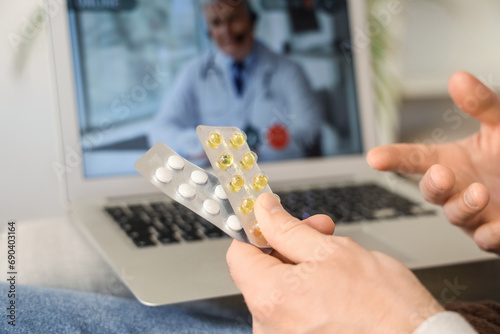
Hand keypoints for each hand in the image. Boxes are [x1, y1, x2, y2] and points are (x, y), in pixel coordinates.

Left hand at [227, 193, 442, 333]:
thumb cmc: (384, 308)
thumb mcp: (332, 251)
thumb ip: (288, 229)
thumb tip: (263, 211)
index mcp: (270, 298)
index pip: (239, 254)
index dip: (258, 230)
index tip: (275, 219)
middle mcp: (268, 326)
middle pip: (262, 271)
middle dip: (289, 245)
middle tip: (320, 231)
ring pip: (280, 289)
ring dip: (302, 267)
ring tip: (336, 260)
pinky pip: (293, 310)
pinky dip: (308, 291)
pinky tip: (335, 285)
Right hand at [368, 72, 499, 253]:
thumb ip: (482, 104)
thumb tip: (458, 78)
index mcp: (450, 162)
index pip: (415, 159)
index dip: (393, 158)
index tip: (374, 157)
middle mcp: (456, 188)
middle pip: (430, 191)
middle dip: (432, 184)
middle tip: (440, 174)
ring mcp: (474, 214)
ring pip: (456, 215)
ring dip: (464, 206)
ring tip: (480, 192)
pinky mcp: (495, 233)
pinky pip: (487, 240)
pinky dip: (490, 237)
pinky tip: (495, 229)